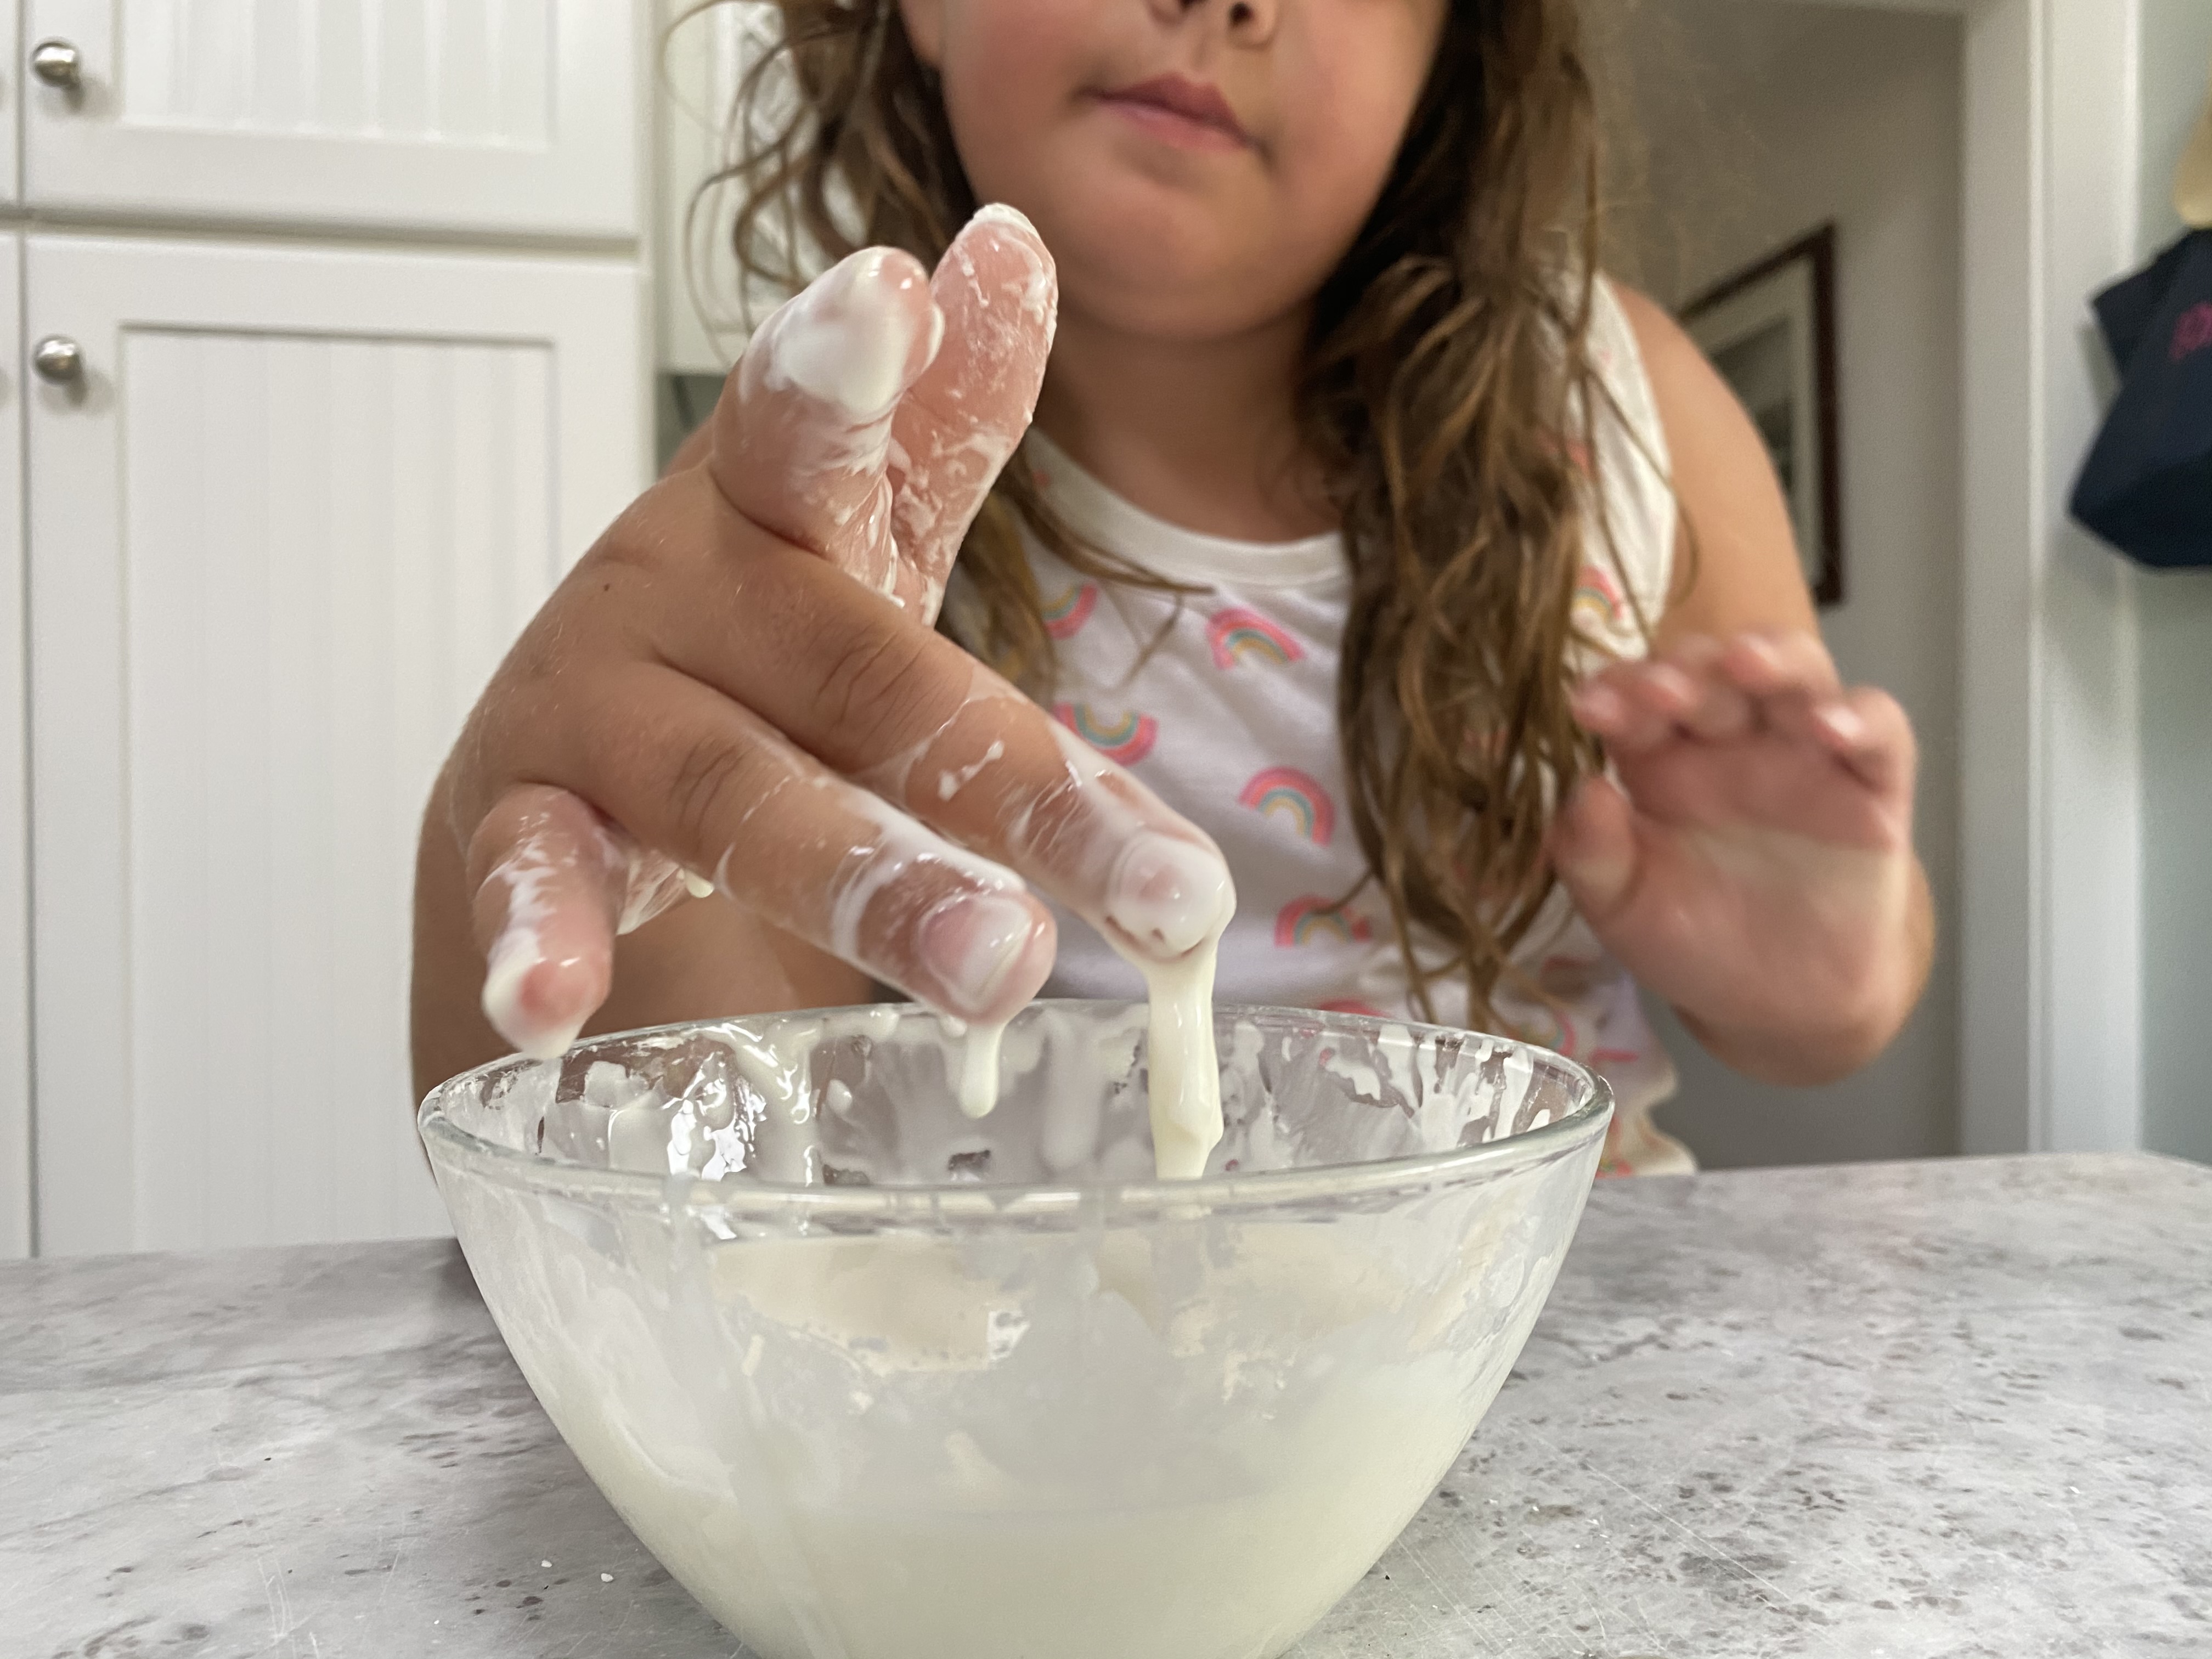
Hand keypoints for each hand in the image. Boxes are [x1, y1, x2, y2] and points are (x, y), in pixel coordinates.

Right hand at [441, 207, 1230, 1060]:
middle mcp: (682, 594)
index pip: (823, 433)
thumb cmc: (746, 650)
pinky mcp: (519, 826)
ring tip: (999, 963)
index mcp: (773, 515)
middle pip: (859, 677)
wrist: (559, 760)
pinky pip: (535, 883)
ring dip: (871, 877)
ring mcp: (595, 713)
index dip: (858, 370)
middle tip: (1163, 888)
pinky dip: (540, 939)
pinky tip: (546, 1003)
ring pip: (734, 794)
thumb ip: (934, 421)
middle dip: (1015, 781)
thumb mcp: (850, 532)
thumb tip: (1009, 253)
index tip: (910, 288)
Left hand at [1551, 631, 1929, 1084]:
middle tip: (1657, 688)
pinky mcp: (1874, 784)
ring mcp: (1804, 752)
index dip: (1615, 690)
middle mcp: (1730, 738)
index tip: (1588, 707)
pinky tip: (1830, 729)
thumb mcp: (1621, 907)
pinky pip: (1881, 732)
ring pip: (1798, 672)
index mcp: (1660, 756)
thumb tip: (1581, 789)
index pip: (1635, 697)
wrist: (1778, 1003)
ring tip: (1744, 661)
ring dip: (1773, 657)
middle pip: (1712, 670)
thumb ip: (1591, 854)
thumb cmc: (1690, 938)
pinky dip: (1861, 718)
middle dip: (1685, 668)